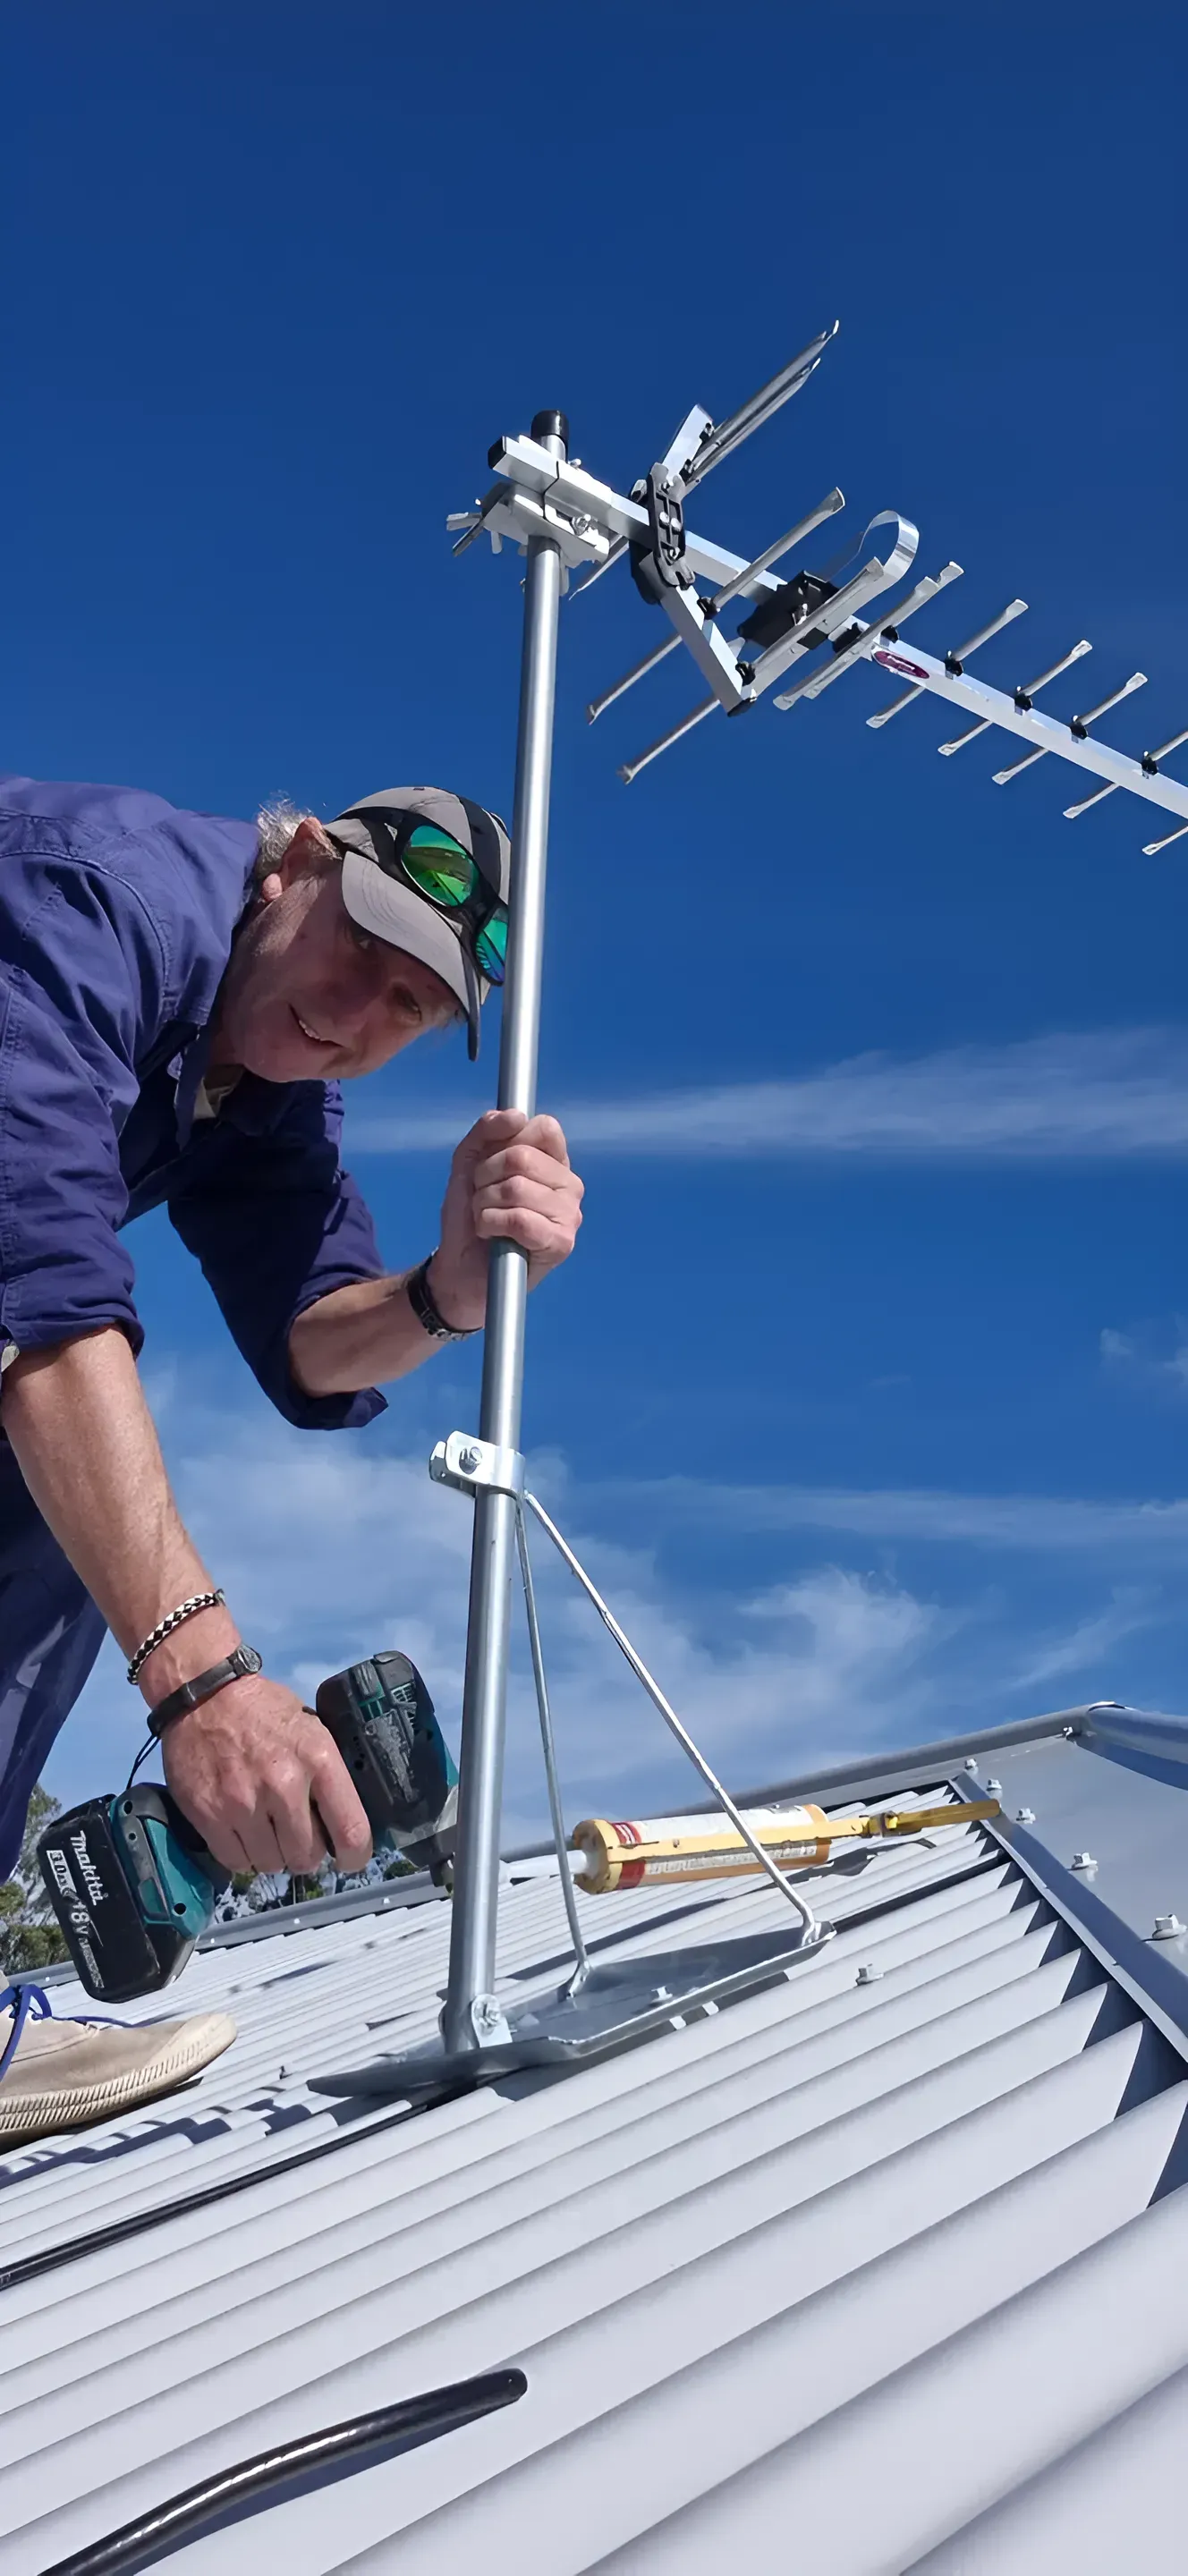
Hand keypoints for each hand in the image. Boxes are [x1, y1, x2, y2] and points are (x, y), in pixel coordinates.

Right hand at [162, 1670, 373, 1876]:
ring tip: (266, 1831)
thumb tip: (342, 1819)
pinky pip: (235, 1862)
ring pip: (270, 1864)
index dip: (354, 1856)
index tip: (349, 1859)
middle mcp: (283, 1785)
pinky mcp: (209, 1815)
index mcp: (318, 1760)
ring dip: (272, 1854)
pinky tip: (243, 1834)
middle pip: (307, 1857)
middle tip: (297, 1836)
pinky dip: (242, 1855)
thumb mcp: (311, 1729)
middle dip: (306, 1853)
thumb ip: (326, 1774)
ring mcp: (243, 1803)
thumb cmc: (262, 1711)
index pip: (350, 1830)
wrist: (204, 1695)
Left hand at [429, 1109, 583, 1330]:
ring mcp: (569, 1215)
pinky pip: (519, 1218)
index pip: (545, 1128)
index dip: (508, 1141)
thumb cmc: (469, 1214)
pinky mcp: (561, 1243)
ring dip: (484, 1204)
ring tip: (485, 1219)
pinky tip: (492, 1235)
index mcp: (554, 1161)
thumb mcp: (468, 1162)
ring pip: (516, 1188)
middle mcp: (569, 1185)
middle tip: (482, 1198)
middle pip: (521, 1157)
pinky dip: (491, 1224)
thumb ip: (487, 1130)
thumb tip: (515, 1115)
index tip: (492, 1164)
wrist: (458, 1267)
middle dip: (485, 1177)